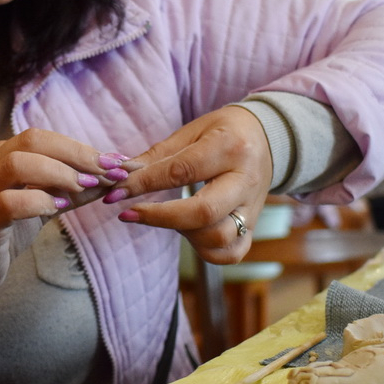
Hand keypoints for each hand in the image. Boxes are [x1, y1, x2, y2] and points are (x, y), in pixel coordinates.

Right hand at [0, 129, 129, 299]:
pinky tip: (58, 209)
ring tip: (84, 187)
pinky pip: (8, 202)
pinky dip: (38, 201)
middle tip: (107, 171)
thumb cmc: (1, 231)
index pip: (42, 137)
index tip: (116, 162)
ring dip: (59, 173)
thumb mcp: (40, 204)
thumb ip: (69, 190)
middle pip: (32, 140)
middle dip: (76, 153)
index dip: (81, 147)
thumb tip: (110, 178)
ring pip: (18, 164)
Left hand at [104, 106, 273, 264]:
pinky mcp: (253, 227)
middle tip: (129, 214)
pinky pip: (229, 253)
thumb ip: (158, 155)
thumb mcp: (193, 130)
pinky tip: (189, 232)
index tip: (114, 193)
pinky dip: (204, 250)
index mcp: (231, 148)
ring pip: (217, 238)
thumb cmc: (224, 132)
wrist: (268, 140)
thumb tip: (121, 175)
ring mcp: (252, 208)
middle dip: (159, 217)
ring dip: (183, 234)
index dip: (143, 185)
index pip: (181, 172)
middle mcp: (246, 180)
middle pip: (203, 213)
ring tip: (167, 216)